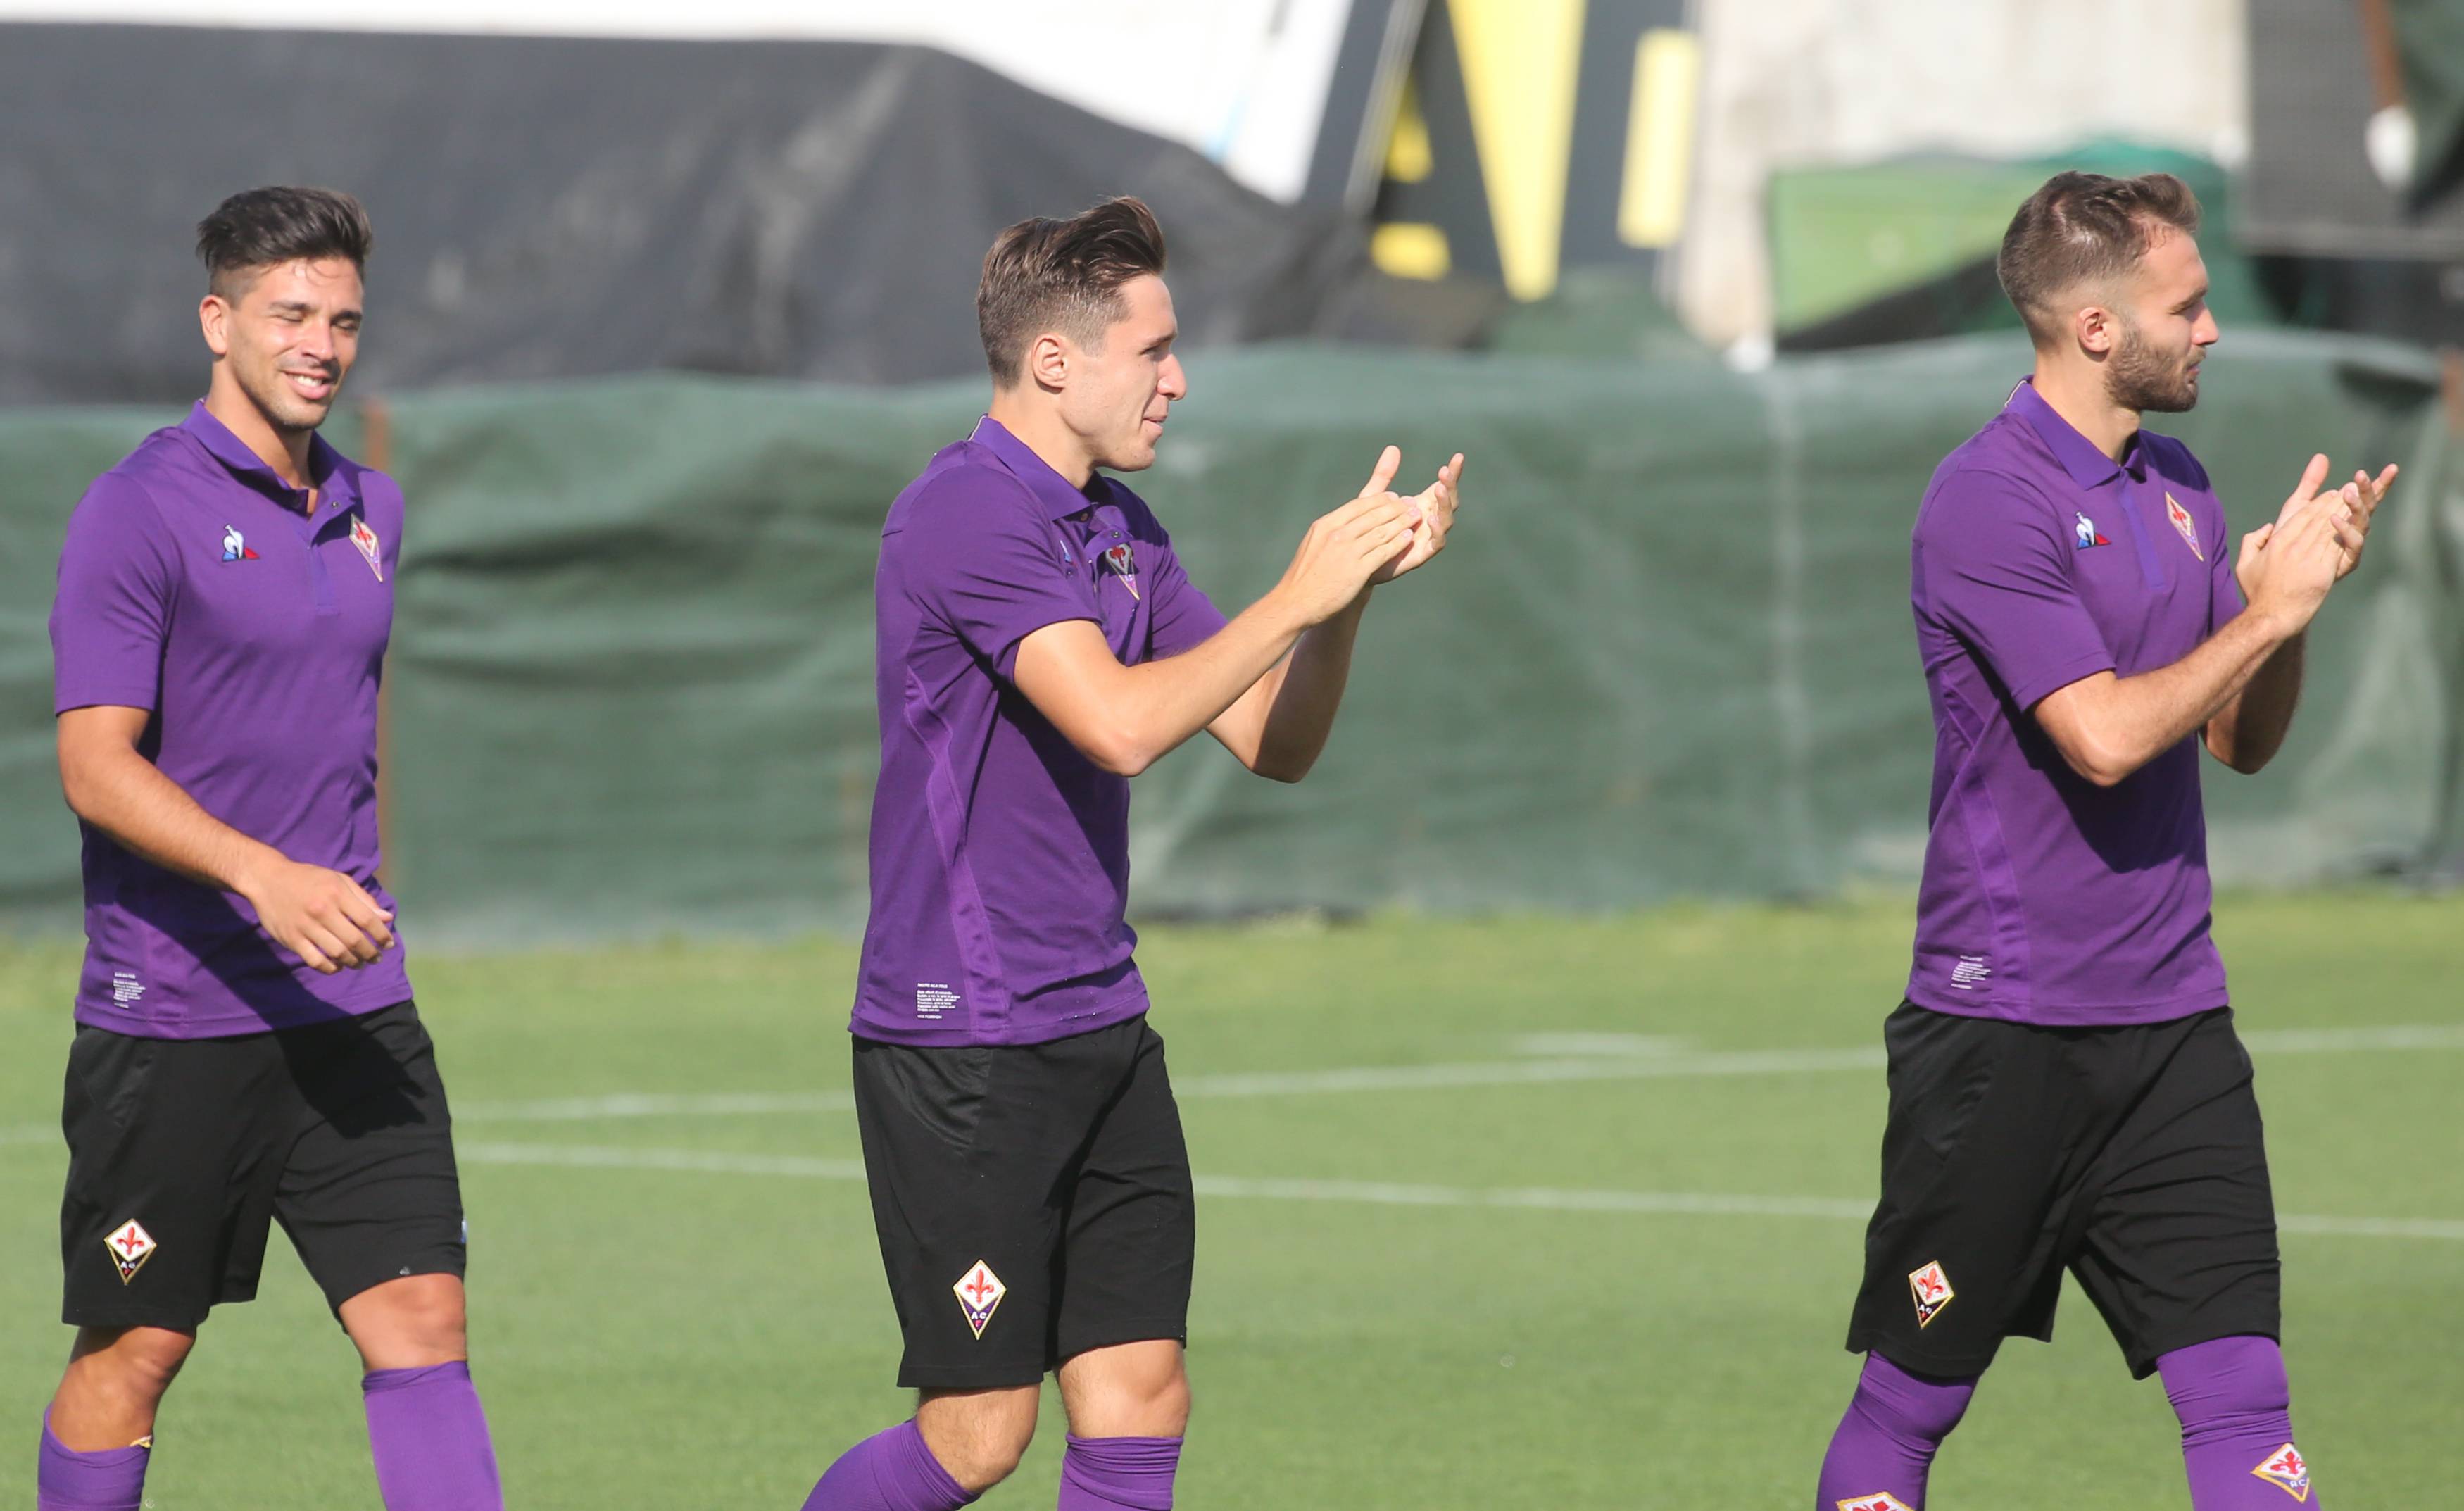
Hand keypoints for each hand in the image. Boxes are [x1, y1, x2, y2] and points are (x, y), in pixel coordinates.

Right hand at [240, 858, 395, 972]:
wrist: (268, 879)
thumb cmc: (309, 879)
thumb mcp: (338, 880)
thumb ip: (363, 899)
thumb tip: (387, 918)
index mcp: (337, 893)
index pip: (368, 920)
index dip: (382, 935)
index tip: (388, 944)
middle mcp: (322, 910)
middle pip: (354, 940)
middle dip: (370, 953)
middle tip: (376, 958)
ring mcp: (305, 926)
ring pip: (337, 953)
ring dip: (353, 962)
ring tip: (359, 963)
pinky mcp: (291, 939)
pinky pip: (315, 960)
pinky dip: (330, 968)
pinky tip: (337, 967)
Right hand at [1273, 446, 1420, 624]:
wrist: (1296, 603)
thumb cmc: (1305, 576)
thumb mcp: (1314, 543)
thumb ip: (1331, 531)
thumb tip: (1347, 521)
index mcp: (1325, 525)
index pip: (1358, 505)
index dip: (1380, 499)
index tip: (1394, 497)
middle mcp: (1337, 534)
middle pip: (1373, 515)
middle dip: (1396, 507)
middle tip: (1412, 503)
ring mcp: (1348, 552)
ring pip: (1382, 531)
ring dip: (1402, 522)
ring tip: (1416, 516)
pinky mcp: (1357, 570)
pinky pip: (1383, 552)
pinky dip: (1398, 543)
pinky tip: (1408, 538)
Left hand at [1370, 451, 1464, 584]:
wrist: (1357, 562)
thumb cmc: (1368, 528)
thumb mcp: (1374, 498)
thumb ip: (1384, 475)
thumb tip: (1393, 448)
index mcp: (1421, 505)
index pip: (1442, 486)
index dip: (1452, 473)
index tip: (1458, 457)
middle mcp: (1428, 520)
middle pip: (1448, 501)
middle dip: (1449, 486)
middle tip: (1444, 472)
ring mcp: (1427, 537)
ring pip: (1446, 520)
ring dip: (1444, 505)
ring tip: (1439, 489)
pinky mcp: (1421, 554)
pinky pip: (1436, 543)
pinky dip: (1437, 532)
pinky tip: (1431, 520)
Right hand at [2237, 490, 2345, 635]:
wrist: (2272, 617)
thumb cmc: (2258, 594)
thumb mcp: (2245, 565)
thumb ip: (2252, 541)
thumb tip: (2267, 528)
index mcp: (2276, 542)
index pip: (2301, 515)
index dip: (2318, 503)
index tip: (2329, 495)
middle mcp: (2293, 546)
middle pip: (2318, 517)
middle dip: (2334, 502)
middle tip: (2346, 493)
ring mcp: (2308, 557)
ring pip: (2329, 528)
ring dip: (2343, 512)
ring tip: (2353, 501)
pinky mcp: (2323, 570)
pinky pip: (2336, 546)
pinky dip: (2346, 532)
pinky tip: (2353, 524)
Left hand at [2261, 454, 2394, 586]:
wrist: (2275, 590)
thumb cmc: (2282, 549)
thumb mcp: (2293, 512)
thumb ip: (2308, 485)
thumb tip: (2321, 457)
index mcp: (2340, 518)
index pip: (2361, 496)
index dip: (2374, 483)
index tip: (2387, 468)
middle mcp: (2348, 531)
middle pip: (2366, 506)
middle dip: (2370, 489)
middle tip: (2362, 475)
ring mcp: (2348, 546)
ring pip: (2362, 521)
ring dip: (2356, 504)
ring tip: (2347, 490)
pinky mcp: (2344, 562)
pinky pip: (2352, 544)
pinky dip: (2345, 530)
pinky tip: (2335, 519)